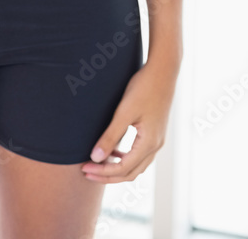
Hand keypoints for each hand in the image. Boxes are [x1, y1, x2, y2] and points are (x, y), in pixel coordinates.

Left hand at [80, 58, 180, 183]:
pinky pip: (140, 155)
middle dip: (107, 175)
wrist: (163, 71)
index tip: (84, 168)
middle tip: (86, 172)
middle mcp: (156, 146)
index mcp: (149, 144)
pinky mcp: (155, 132)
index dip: (102, 171)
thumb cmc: (143, 88)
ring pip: (136, 166)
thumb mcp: (124, 112)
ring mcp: (157, 140)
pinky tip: (114, 152)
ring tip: (97, 165)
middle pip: (130, 173)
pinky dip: (126, 158)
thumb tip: (95, 158)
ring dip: (117, 168)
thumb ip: (111, 136)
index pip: (123, 169)